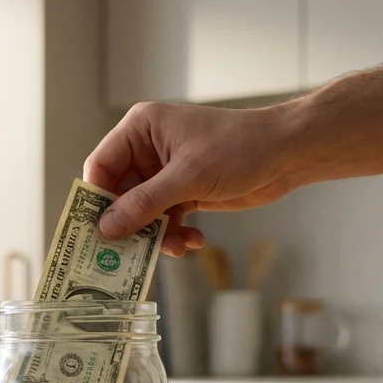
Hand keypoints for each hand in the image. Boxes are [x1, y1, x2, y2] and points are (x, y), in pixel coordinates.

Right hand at [83, 101, 300, 255]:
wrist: (286, 153)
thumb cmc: (239, 147)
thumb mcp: (188, 176)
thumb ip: (145, 203)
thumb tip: (107, 227)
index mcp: (140, 129)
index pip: (101, 166)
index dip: (96, 199)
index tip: (97, 232)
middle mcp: (148, 149)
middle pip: (119, 195)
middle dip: (130, 224)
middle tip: (130, 253)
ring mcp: (165, 173)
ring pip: (142, 213)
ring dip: (156, 234)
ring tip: (176, 246)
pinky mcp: (184, 192)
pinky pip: (165, 220)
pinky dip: (175, 234)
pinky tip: (193, 240)